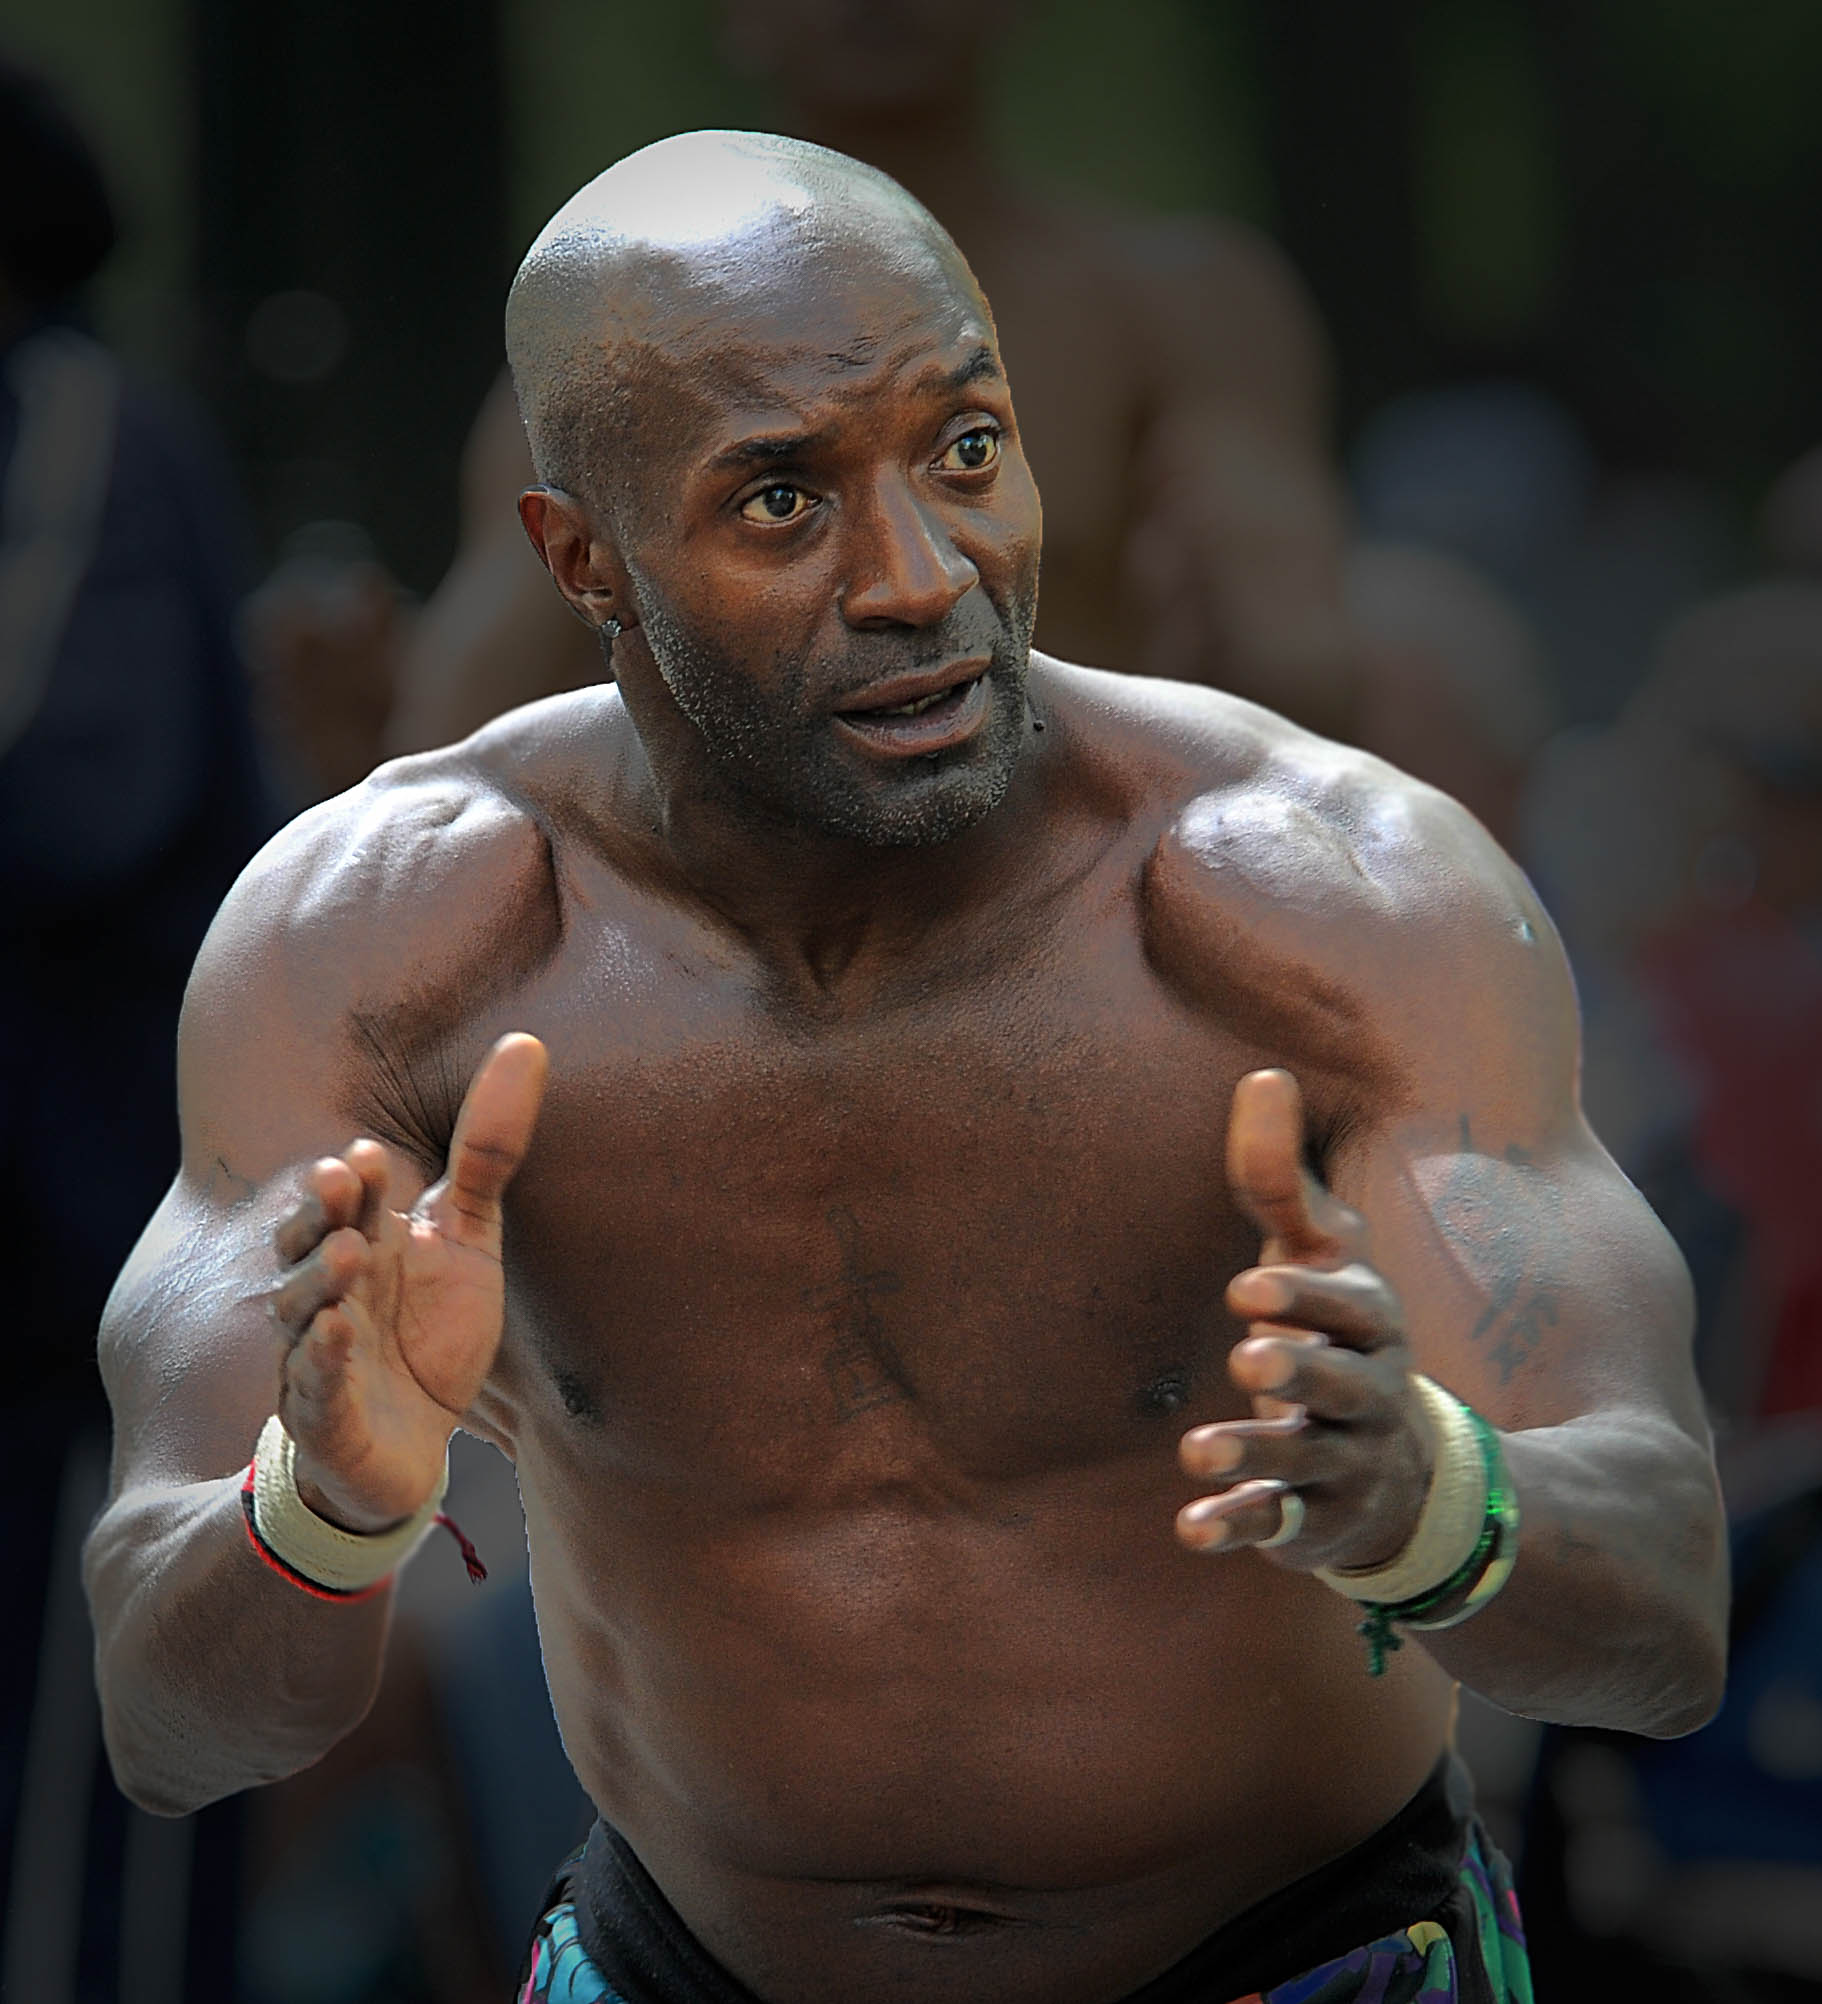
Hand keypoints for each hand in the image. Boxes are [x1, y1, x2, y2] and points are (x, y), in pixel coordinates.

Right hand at [266, 1034, 547, 1529]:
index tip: (368, 1153)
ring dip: (316, 1281)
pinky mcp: (323, 1414)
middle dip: (321, 1214)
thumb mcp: (471, 1236)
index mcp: (361, 1241)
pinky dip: (318, 1362)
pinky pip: (312, 1385)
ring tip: (345, 1254)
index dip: (355, 1181)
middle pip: (308, 1243)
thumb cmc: (431, 1329)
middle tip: (340, 1179)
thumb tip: (527, 1042)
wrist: (412, 1445)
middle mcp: (329, 1289)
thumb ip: (488, 1149)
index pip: (348, 1201)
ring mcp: (318, 1350)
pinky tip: (334, 1336)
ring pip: (299, 1311)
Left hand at [1175, 1068, 1430, 1571]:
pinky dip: (1237, 1524)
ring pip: (1306, 1457)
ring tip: (1196, 1449)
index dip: (1305, 1297)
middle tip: (1247, 1356)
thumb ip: (1278, 1178)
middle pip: (1343, 1381)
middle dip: (1300, 1367)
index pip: (1352, 1306)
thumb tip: (1261, 1073)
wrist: (1404, 1473)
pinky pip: (1277, 1521)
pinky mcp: (1312, 1517)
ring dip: (1254, 1449)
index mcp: (1371, 1324)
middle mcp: (1368, 1393)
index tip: (1248, 1288)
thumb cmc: (1336, 1333)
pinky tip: (1190, 1527)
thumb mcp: (1315, 1257)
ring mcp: (1344, 1460)